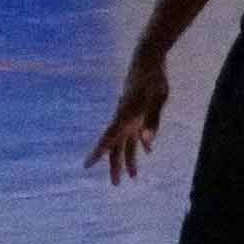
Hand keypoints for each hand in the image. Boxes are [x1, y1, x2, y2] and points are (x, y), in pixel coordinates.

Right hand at [90, 53, 170, 183]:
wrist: (149, 58)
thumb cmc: (154, 78)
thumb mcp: (157, 100)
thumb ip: (152, 122)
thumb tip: (147, 147)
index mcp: (125, 115)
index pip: (108, 138)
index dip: (97, 152)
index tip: (86, 165)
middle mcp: (124, 118)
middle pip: (116, 145)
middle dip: (115, 165)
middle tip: (115, 184)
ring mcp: (130, 115)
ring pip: (126, 141)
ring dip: (129, 158)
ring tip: (133, 176)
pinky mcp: (138, 111)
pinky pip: (136, 132)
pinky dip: (139, 144)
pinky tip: (145, 152)